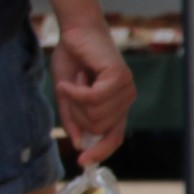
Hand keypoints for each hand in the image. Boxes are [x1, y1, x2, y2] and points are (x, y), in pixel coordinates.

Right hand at [52, 18, 132, 166]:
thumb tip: (79, 144)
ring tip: (78, 79)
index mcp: (115, 106)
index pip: (114, 137)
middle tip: (71, 89)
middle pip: (95, 127)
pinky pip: (93, 99)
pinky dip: (76, 90)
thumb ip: (73, 119)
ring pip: (94, 115)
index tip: (82, 161)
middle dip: (75, 112)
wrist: (77, 32)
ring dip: (75, 98)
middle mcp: (125, 100)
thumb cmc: (74, 60)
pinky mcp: (120, 79)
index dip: (100, 151)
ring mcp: (126, 90)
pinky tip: (75, 77)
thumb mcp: (67, 95)